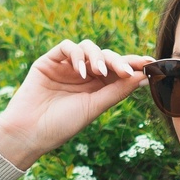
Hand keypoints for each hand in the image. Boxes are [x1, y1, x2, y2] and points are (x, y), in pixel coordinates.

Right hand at [0, 39, 153, 168]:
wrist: (30, 132)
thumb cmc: (62, 125)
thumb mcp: (95, 107)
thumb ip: (117, 91)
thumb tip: (143, 77)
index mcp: (97, 87)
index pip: (118, 70)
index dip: (133, 65)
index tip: (149, 64)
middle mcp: (84, 75)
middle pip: (106, 57)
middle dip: (118, 61)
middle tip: (126, 70)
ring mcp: (67, 66)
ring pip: (88, 48)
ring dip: (97, 57)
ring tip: (98, 72)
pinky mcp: (49, 61)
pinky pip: (67, 47)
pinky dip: (77, 55)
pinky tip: (81, 71)